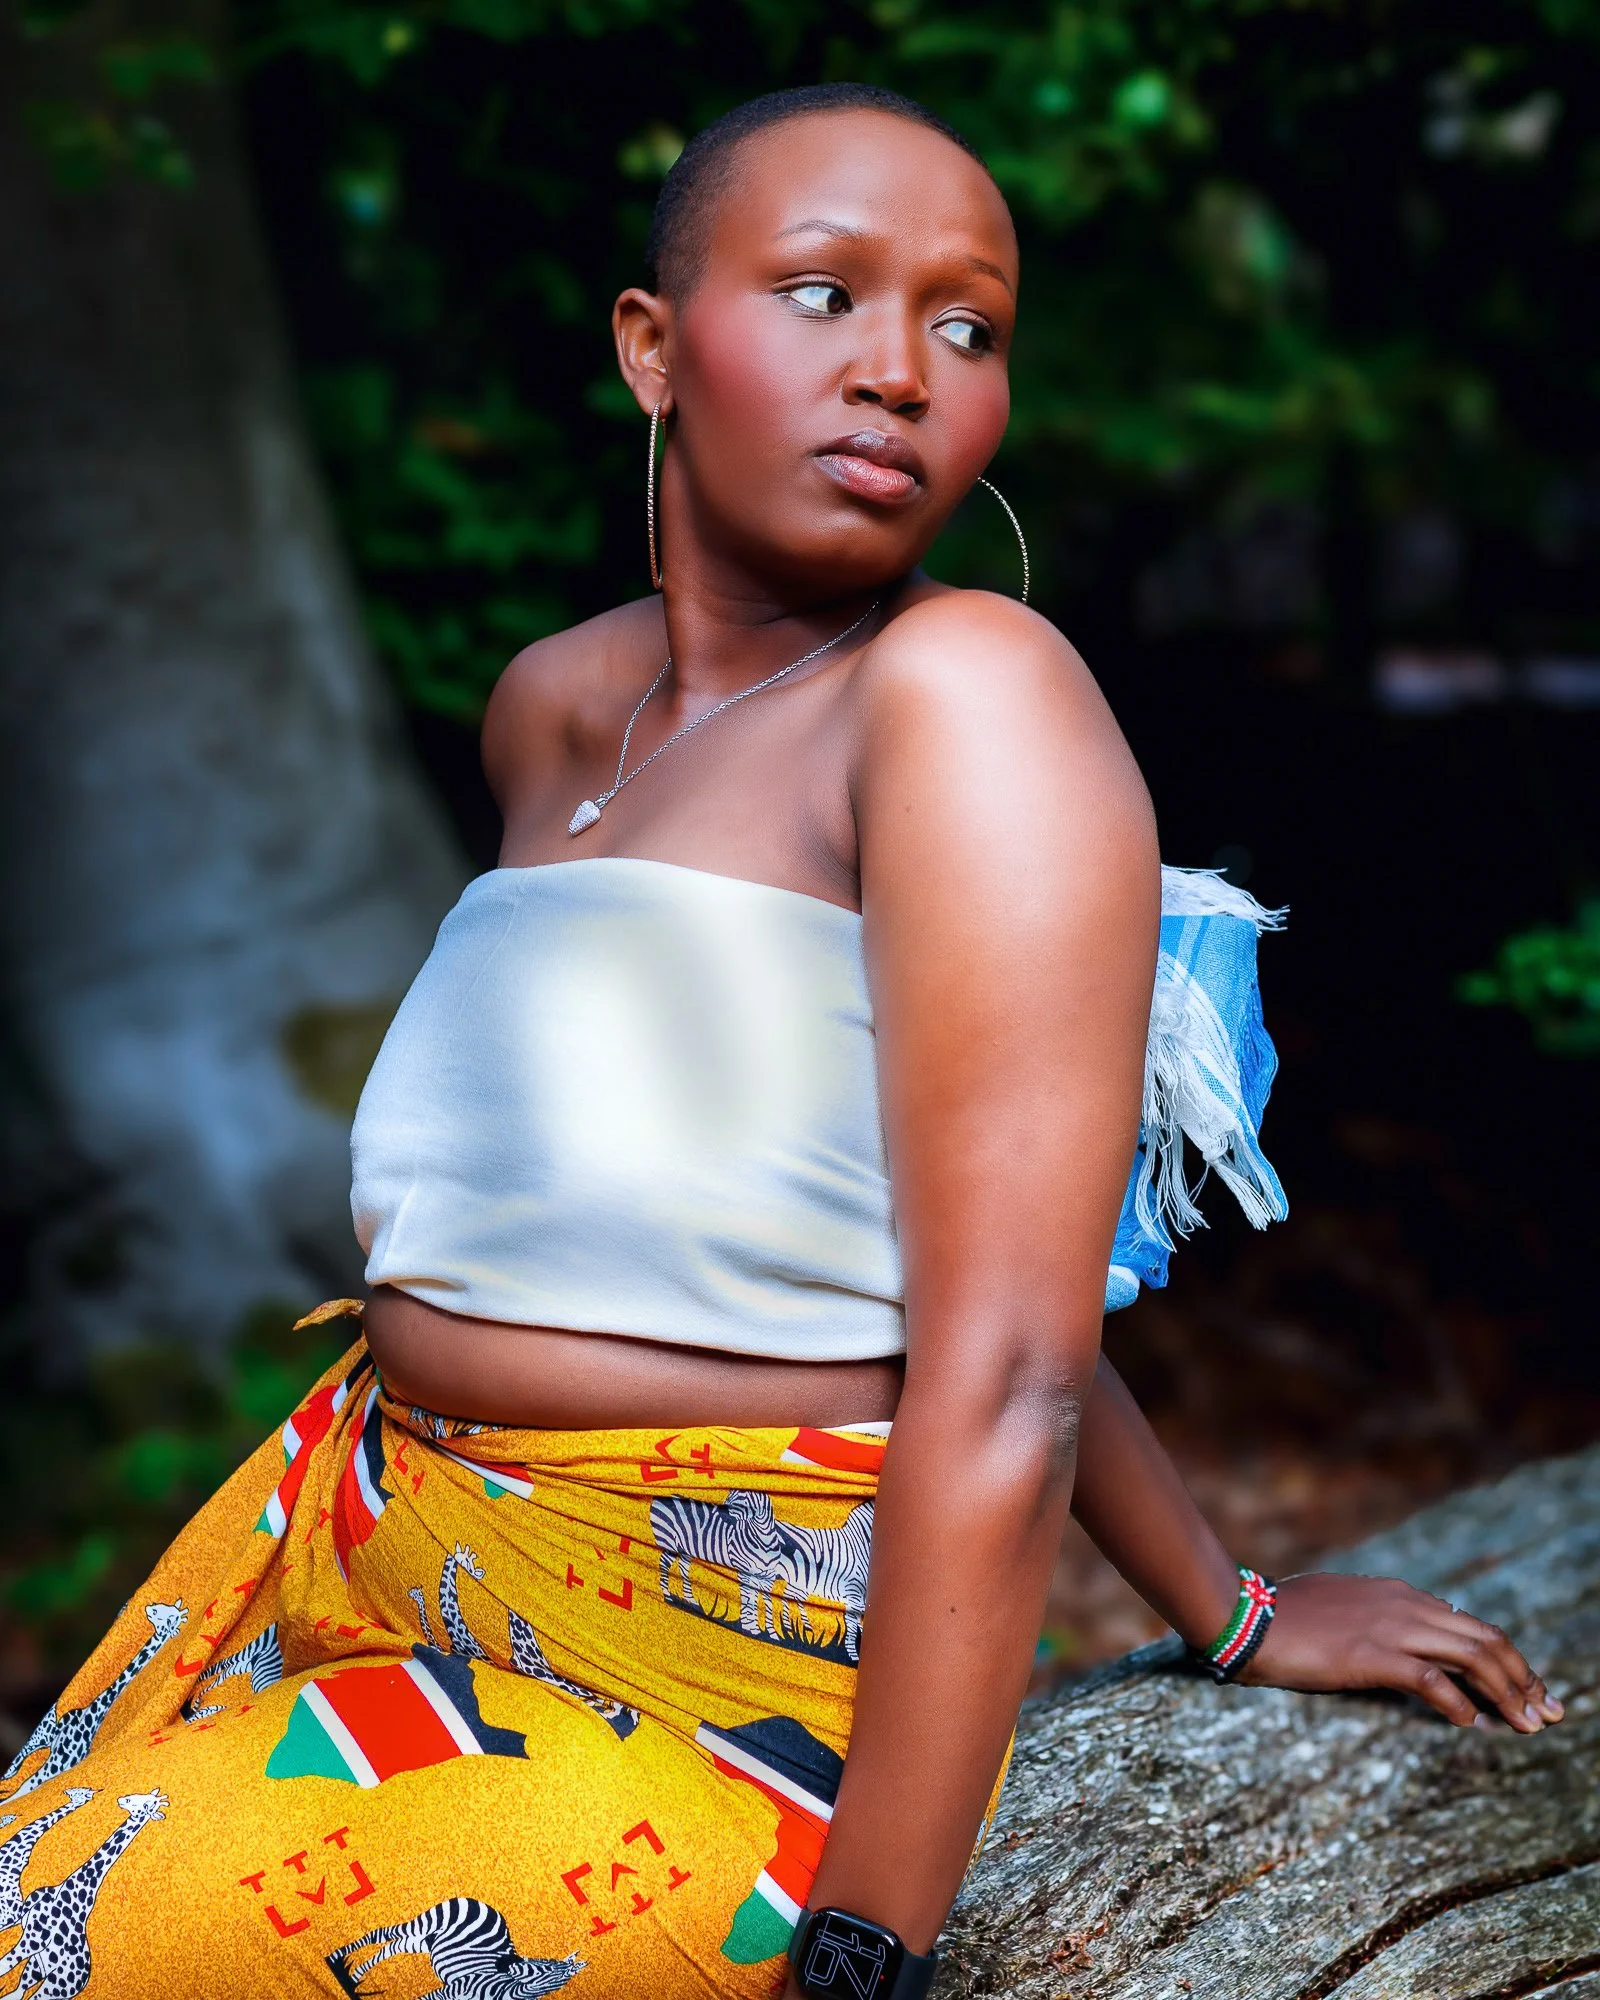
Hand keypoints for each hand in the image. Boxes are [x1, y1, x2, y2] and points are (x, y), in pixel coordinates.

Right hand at [1239, 1571, 1564, 1732]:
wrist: (1247, 1617)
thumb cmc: (1287, 1618)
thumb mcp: (1343, 1611)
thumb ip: (1378, 1624)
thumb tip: (1408, 1654)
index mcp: (1399, 1595)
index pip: (1470, 1625)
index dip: (1508, 1659)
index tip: (1530, 1689)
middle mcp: (1405, 1605)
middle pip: (1486, 1638)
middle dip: (1524, 1676)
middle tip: (1550, 1711)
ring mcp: (1390, 1628)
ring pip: (1472, 1656)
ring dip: (1507, 1693)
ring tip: (1528, 1724)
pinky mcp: (1372, 1654)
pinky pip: (1432, 1680)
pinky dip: (1459, 1704)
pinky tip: (1470, 1724)